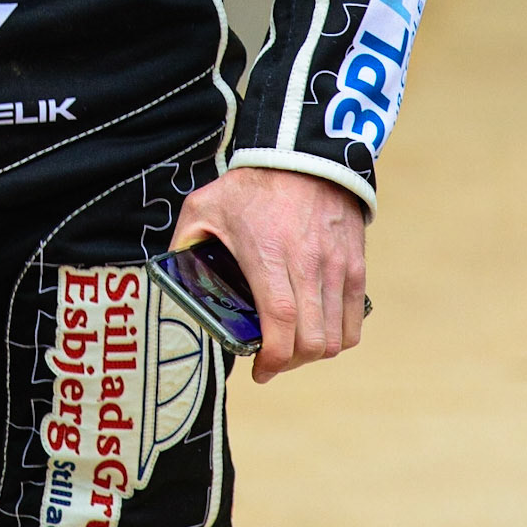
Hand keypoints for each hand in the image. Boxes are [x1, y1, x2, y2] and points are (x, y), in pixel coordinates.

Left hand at [169, 165, 366, 384]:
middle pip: (312, 342)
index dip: (272, 360)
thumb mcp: (205, 206)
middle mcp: (307, 265)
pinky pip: (353, 321)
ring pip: (336, 338)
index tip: (258, 372)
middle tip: (271, 361)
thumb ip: (184, 242)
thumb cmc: (250, 184)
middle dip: (289, 364)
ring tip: (292, 348)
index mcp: (267, 255)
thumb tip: (171, 274)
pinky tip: (317, 332)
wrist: (303, 155)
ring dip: (313, 354)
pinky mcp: (355, 265)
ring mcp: (336, 267)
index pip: (280, 324)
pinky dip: (337, 337)